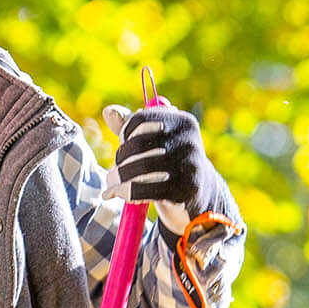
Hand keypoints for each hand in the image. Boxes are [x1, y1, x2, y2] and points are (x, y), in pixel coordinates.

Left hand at [101, 102, 227, 234]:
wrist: (200, 196)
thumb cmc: (171, 164)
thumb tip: (108, 112)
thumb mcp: (156, 142)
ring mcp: (190, 164)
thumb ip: (132, 127)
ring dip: (120, 179)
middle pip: (138, 144)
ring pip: (141, 168)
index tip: (122, 148)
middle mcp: (188, 139)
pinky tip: (120, 195)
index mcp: (181, 121)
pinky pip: (149, 190)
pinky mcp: (187, 189)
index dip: (124, 134)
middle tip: (112, 174)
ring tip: (112, 186)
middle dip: (120, 160)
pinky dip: (129, 194)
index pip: (141, 119)